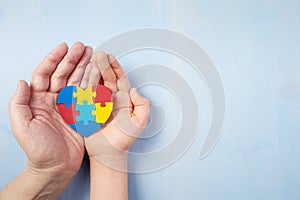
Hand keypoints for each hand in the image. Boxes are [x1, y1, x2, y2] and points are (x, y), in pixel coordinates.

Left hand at [9, 42, 91, 185]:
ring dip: (83, 67)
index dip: (54, 59)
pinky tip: (96, 72)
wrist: (56, 168)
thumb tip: (22, 82)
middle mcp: (52, 100)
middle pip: (62, 74)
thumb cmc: (38, 150)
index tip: (63, 48)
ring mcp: (67, 106)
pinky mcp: (80, 113)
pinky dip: (91, 82)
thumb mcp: (22, 127)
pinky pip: (86, 94)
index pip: (44, 74)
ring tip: (91, 54)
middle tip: (83, 47)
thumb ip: (19, 104)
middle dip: (72, 59)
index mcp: (37, 101)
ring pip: (76, 81)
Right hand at [84, 51, 149, 169]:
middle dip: (103, 65)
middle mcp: (111, 99)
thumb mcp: (140, 121)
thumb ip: (142, 105)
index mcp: (124, 99)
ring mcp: (98, 103)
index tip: (111, 57)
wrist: (109, 153)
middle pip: (107, 78)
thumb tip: (136, 90)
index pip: (120, 79)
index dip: (116, 67)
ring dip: (93, 71)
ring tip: (90, 59)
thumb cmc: (124, 139)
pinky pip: (85, 94)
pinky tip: (82, 75)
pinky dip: (84, 84)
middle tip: (98, 54)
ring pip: (95, 83)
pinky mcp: (88, 109)